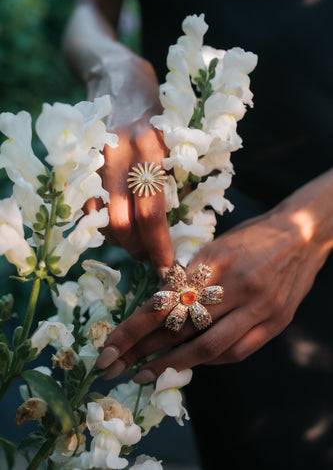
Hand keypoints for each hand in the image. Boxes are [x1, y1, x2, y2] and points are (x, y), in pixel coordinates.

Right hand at [85, 51, 173, 274]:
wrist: (120, 81)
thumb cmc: (159, 115)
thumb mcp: (178, 143)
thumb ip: (180, 184)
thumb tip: (183, 230)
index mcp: (154, 150)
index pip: (154, 213)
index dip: (160, 247)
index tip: (169, 269)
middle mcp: (122, 154)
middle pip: (124, 222)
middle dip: (139, 250)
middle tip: (151, 258)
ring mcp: (97, 158)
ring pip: (103, 218)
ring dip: (121, 241)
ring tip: (137, 244)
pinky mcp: (81, 161)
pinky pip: (87, 207)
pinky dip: (102, 225)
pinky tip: (117, 227)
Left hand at [96, 184, 332, 381]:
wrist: (302, 234)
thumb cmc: (252, 236)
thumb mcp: (216, 246)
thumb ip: (190, 276)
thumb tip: (158, 305)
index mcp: (215, 260)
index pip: (166, 300)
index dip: (135, 328)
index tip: (110, 346)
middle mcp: (236, 285)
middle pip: (182, 326)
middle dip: (144, 350)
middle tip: (114, 367)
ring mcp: (259, 306)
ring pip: (209, 346)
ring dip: (174, 365)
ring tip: (145, 375)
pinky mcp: (276, 322)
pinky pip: (238, 351)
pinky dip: (210, 361)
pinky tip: (190, 365)